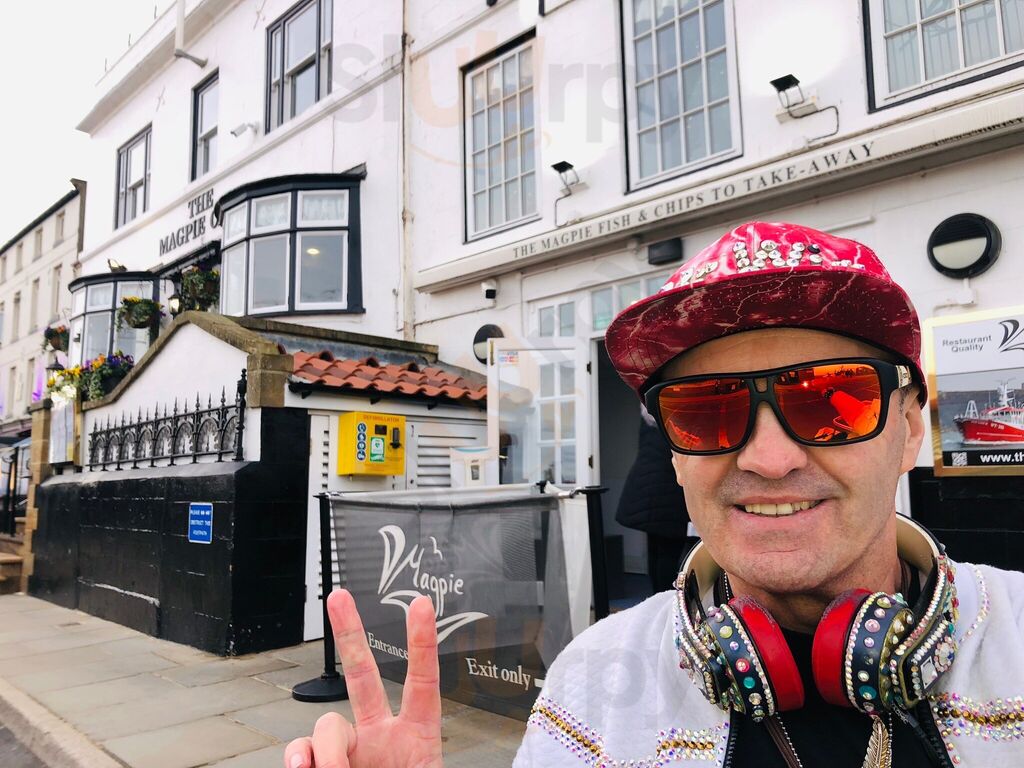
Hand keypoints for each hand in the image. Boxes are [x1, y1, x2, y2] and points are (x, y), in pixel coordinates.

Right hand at [284, 589, 442, 767]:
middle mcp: (382, 736)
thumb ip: (408, 763)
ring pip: (327, 723)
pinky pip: (303, 750)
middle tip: (339, 597)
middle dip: (350, 633)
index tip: (422, 605)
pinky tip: (304, 767)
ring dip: (328, 748)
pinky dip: (299, 757)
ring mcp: (352, 750)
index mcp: (417, 737)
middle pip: (363, 674)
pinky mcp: (322, 765)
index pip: (423, 681)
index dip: (423, 642)